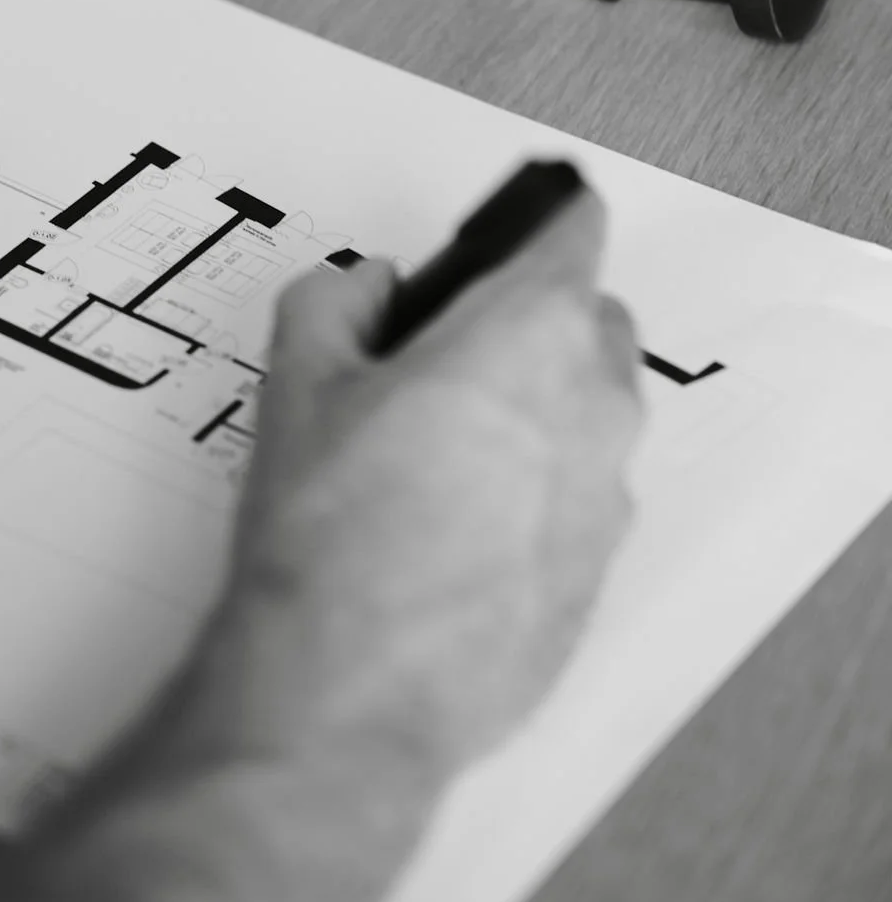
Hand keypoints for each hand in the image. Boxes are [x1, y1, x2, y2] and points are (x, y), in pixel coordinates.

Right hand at [0, 185, 643, 901]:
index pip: (574, 229)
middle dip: (527, 320)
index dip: (536, 217)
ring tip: (425, 452)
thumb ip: (335, 299)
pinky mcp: (594, 573)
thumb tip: (363, 290)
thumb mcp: (297, 378)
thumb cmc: (331, 536)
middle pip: (589, 322)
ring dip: (530, 410)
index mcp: (529, 335)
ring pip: (585, 416)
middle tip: (437, 349)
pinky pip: (573, 500)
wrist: (349, 684)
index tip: (512, 225)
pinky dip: (528, 494)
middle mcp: (592, 408)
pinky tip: (440, 527)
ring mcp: (603, 498)